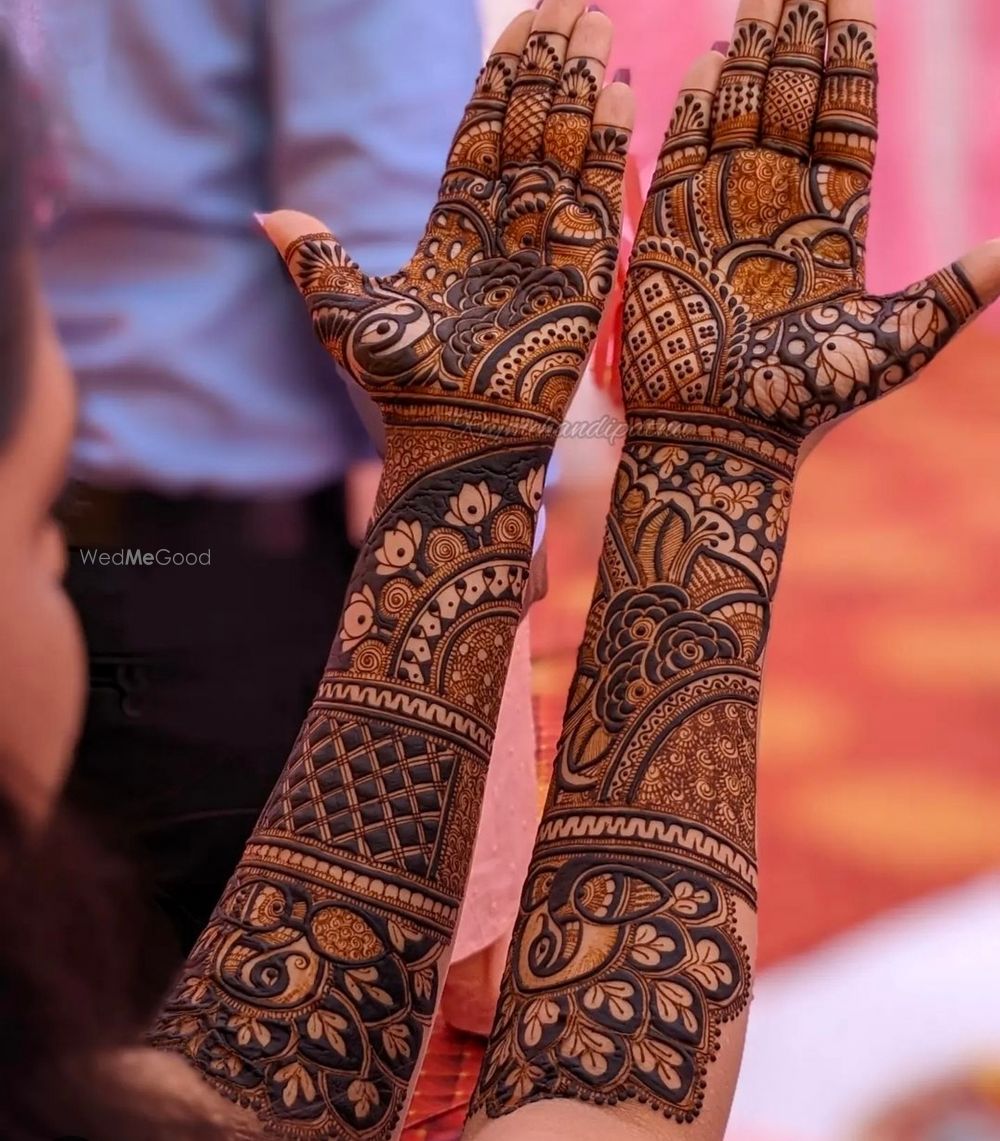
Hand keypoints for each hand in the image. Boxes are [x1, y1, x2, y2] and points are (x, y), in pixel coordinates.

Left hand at [261, 1, 632, 442]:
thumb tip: (268, 212)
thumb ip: (318, 256)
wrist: (456, 437)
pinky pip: (599, 196)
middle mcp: (507, 221)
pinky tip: (621, 93)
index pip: (483, 128)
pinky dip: (609, 147)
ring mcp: (549, 242)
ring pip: (568, 147)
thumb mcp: (349, 314)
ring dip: (583, 86)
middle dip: (550, 62)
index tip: (525, 20)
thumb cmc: (404, 384)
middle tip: (571, 2)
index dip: (504, 74)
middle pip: (532, 123)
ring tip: (597, 24)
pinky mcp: (585, 271)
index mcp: (456, 220)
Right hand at [622, 0, 999, 444]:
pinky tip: (707, 64)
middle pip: (795, 98)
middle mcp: (780, 201)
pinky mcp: (672, 230)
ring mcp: (724, 210)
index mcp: (836, 216)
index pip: (848, 115)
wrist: (722, 436)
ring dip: (751, 56)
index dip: (851, 57)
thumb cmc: (806, 397)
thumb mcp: (898, 342)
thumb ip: (957, 289)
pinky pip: (683, 155)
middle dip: (799, 35)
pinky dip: (692, 110)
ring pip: (740, 113)